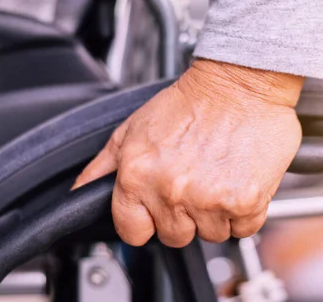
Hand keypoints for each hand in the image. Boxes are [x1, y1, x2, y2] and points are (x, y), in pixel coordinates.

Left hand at [73, 59, 303, 246]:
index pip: (132, 232)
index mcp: (138, 175)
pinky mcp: (243, 201)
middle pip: (174, 236)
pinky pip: (242, 227)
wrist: (239, 85)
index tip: (157, 207)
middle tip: (193, 180)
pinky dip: (242, 210)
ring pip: (210, 234)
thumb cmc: (190, 103)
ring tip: (215, 175)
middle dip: (183, 215)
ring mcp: (209, 199)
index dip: (145, 220)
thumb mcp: (133, 129)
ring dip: (214, 213)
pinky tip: (235, 180)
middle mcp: (171, 191)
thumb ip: (101, 167)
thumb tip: (79, 193)